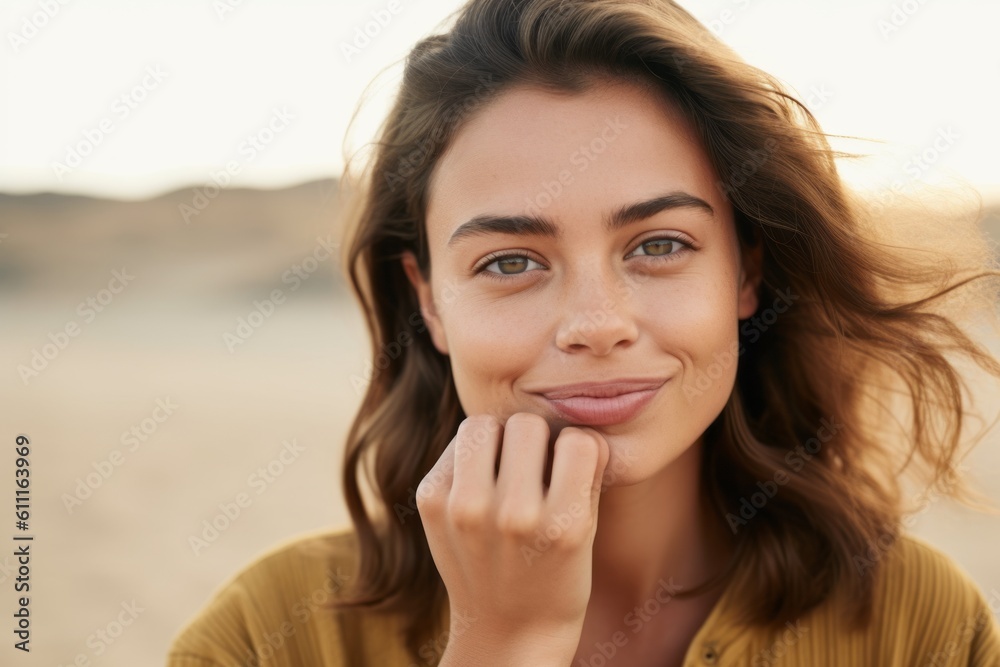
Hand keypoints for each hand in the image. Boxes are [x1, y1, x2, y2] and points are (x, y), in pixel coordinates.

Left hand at [416, 412, 609, 664]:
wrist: (507, 632)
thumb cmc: (558, 574)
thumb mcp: (588, 530)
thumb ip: (586, 469)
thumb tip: (578, 413)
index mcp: (561, 524)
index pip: (578, 440)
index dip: (580, 450)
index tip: (573, 471)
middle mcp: (511, 516)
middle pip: (528, 424)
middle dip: (537, 442)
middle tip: (535, 471)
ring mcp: (464, 510)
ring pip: (485, 424)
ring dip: (500, 440)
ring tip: (506, 469)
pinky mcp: (431, 503)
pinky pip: (458, 445)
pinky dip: (471, 456)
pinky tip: (481, 484)